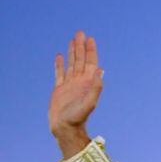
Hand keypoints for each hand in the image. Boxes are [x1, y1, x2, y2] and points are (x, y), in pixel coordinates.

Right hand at [49, 31, 102, 156]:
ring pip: (71, 64)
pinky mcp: (59, 89)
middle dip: (81, 46)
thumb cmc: (78, 118)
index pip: (90, 62)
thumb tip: (99, 70)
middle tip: (80, 32)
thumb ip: (95, 87)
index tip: (90, 38)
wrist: (65, 128)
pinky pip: (59, 73)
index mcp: (87, 83)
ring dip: (72, 52)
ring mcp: (69, 85)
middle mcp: (79, 82)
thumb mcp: (89, 102)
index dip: (90, 50)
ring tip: (72, 39)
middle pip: (80, 60)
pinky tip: (59, 56)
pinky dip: (59, 64)